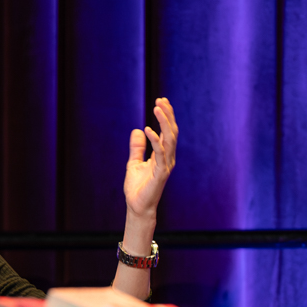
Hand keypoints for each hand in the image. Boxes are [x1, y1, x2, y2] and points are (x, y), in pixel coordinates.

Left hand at [123, 97, 177, 218]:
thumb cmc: (138, 188)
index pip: (168, 131)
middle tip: (161, 99)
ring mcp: (165, 166)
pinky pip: (160, 154)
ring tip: (157, 108)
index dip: (166, 116)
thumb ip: (137, 148)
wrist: (137, 207)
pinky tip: (147, 130)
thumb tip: (138, 130)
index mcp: (163, 155)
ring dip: (164, 122)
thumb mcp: (134, 163)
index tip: (161, 100)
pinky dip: (155, 141)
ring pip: (169, 139)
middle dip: (168, 115)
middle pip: (172, 132)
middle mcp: (168, 158)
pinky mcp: (161, 174)